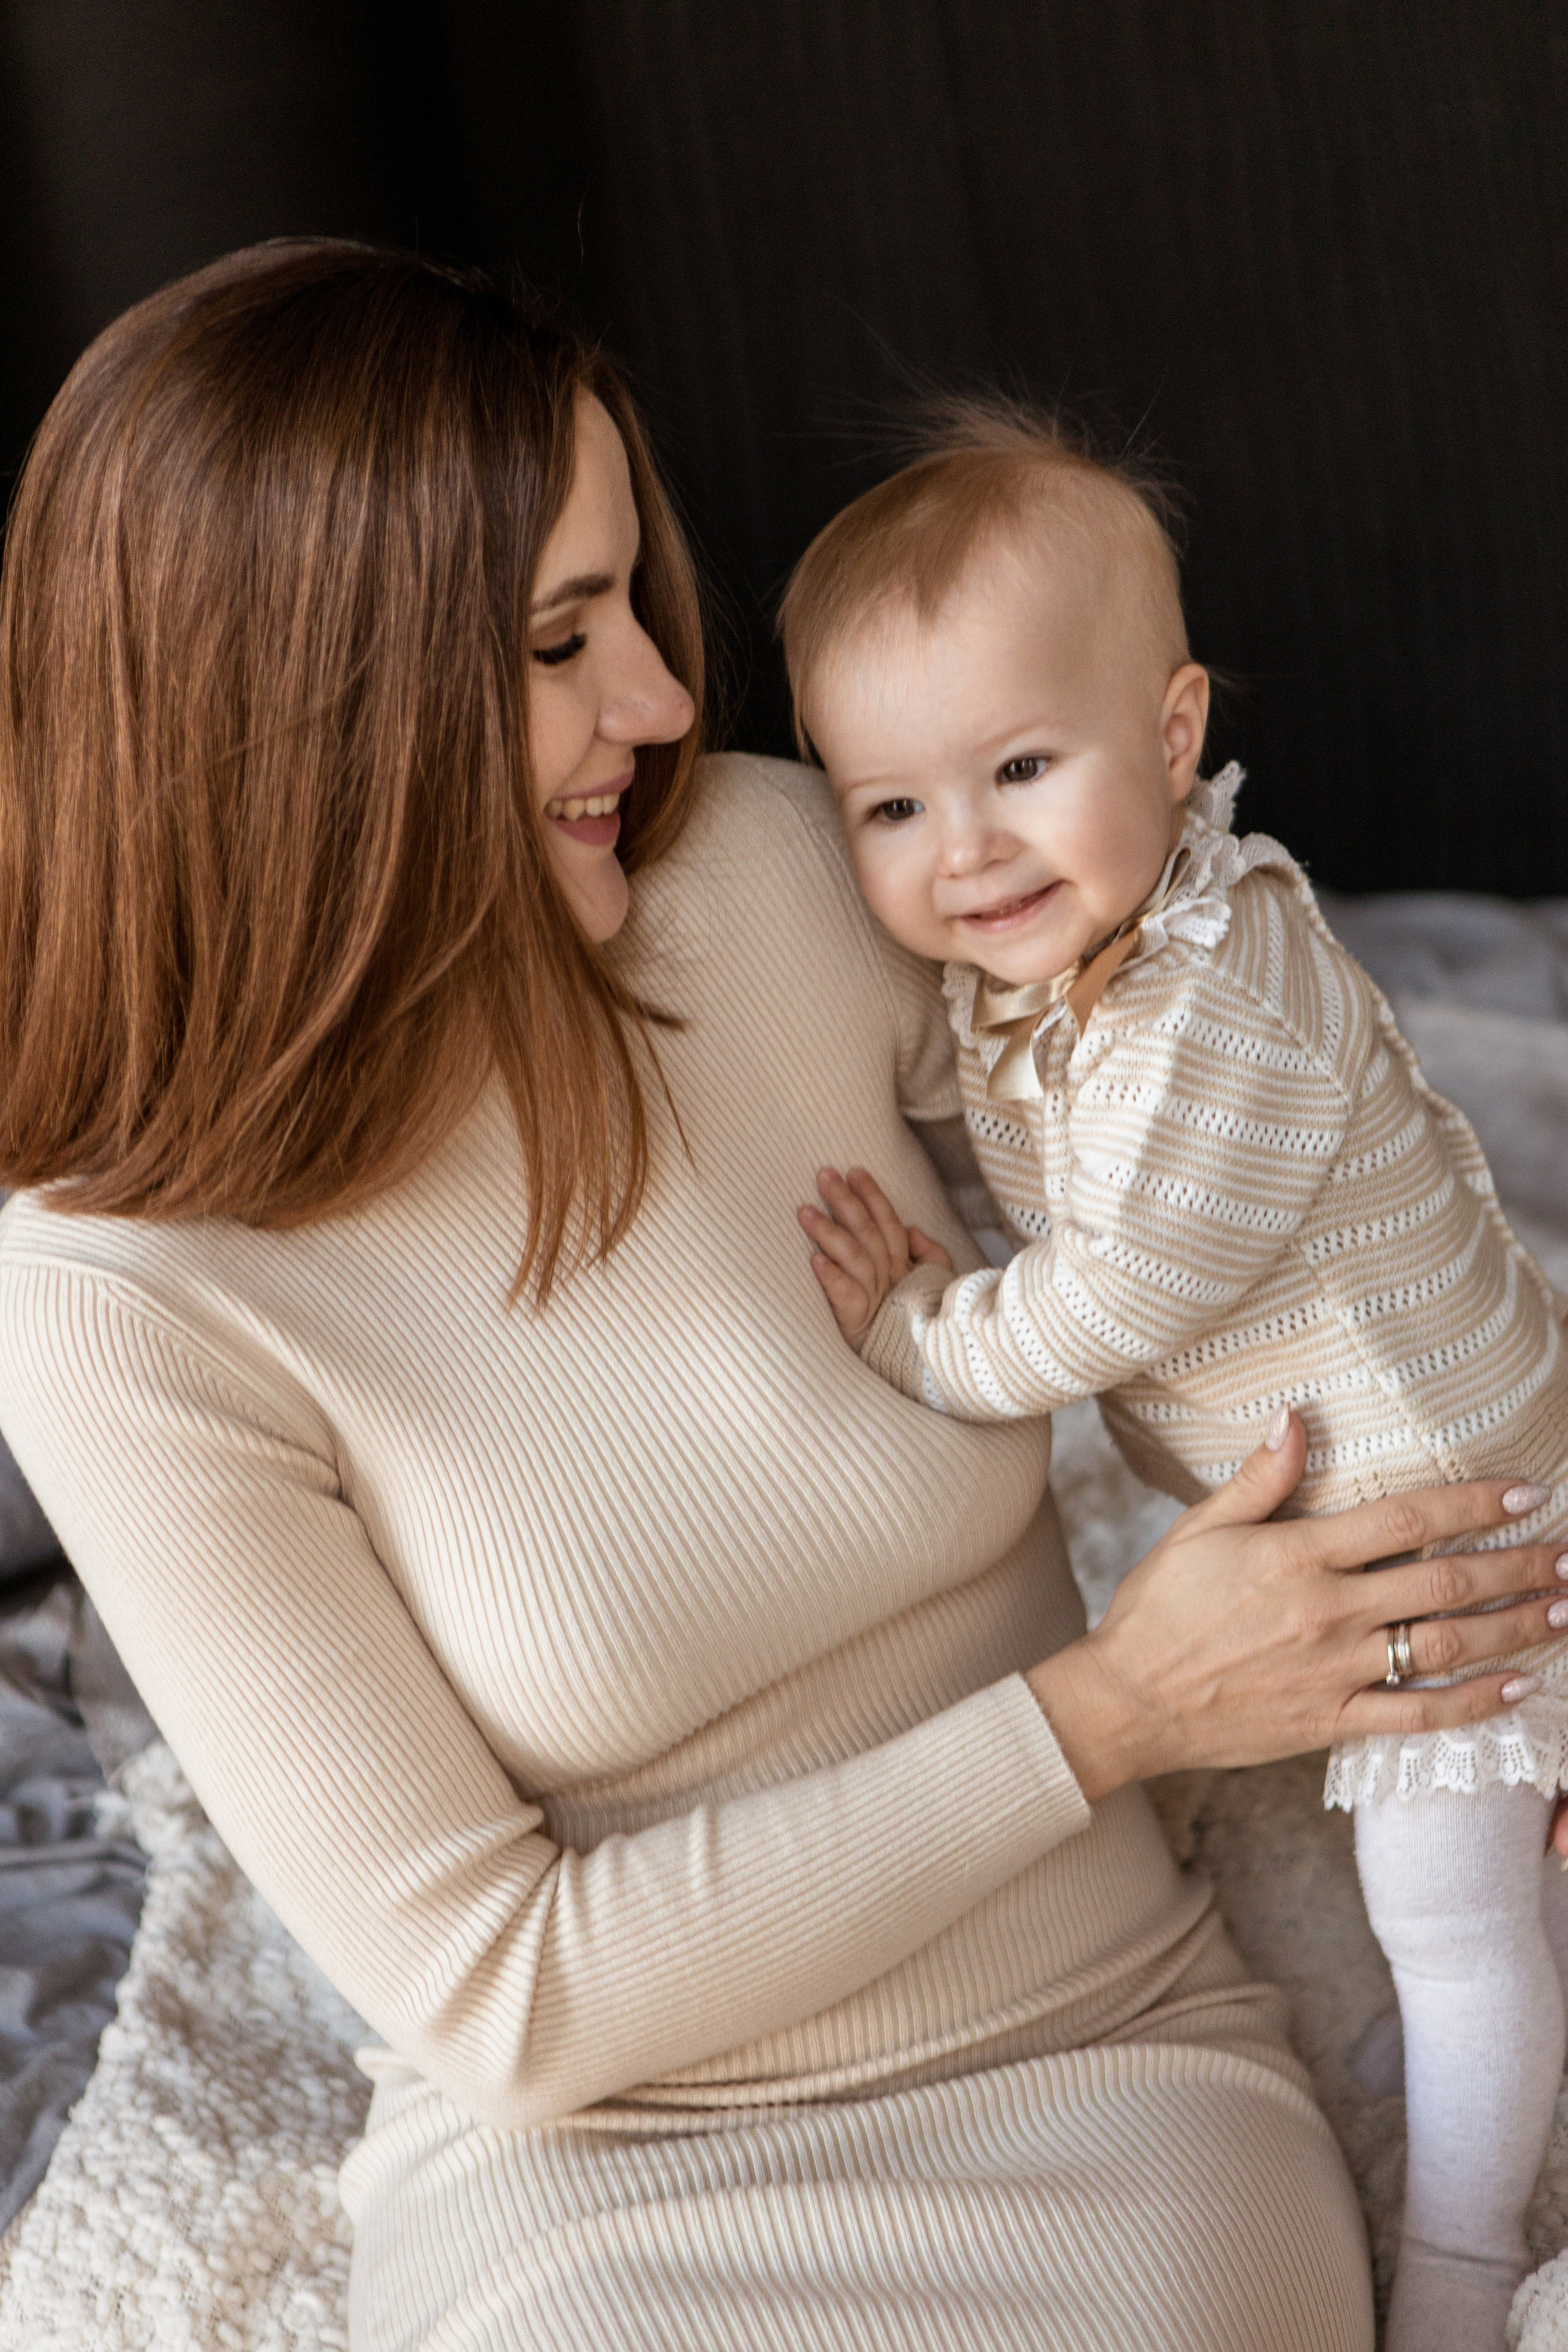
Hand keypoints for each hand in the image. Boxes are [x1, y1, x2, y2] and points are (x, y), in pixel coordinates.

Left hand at [797, 1166, 953, 1346]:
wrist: (925, 1373)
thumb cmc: (920, 1327)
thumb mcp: (935, 1286)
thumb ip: (930, 1255)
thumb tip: (913, 1228)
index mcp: (905, 1268)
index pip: (889, 1224)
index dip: (873, 1196)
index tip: (854, 1170)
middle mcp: (891, 1279)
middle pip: (868, 1234)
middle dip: (846, 1202)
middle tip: (824, 1175)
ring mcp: (876, 1301)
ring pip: (855, 1258)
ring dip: (830, 1233)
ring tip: (805, 1212)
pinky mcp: (859, 1325)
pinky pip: (847, 1297)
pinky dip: (833, 1278)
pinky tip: (815, 1260)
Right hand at [1028, 1412, 1565, 1801]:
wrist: (1128, 1701)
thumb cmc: (1159, 1609)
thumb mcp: (1199, 1528)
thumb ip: (1259, 1477)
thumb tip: (1296, 1417)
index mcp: (1298, 1556)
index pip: (1406, 1520)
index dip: (1473, 1506)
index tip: (1526, 1496)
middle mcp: (1327, 1612)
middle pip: (1444, 1583)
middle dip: (1517, 1567)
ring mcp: (1334, 1671)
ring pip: (1445, 1647)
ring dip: (1514, 1629)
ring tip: (1564, 1612)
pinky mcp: (1332, 1721)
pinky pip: (1418, 1715)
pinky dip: (1473, 1704)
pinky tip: (1519, 1689)